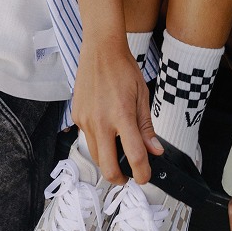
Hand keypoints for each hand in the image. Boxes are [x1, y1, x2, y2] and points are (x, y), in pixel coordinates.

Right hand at [72, 39, 162, 183]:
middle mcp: (100, 121)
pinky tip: (107, 130)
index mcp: (121, 115)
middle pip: (108, 168)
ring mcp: (85, 120)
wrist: (100, 51)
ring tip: (119, 153)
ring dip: (108, 161)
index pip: (134, 156)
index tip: (145, 177)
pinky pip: (87, 139)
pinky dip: (98, 142)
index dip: (142, 173)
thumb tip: (155, 150)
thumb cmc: (123, 70)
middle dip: (120, 178)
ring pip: (96, 156)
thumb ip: (146, 127)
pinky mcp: (76, 117)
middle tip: (129, 175)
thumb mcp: (142, 96)